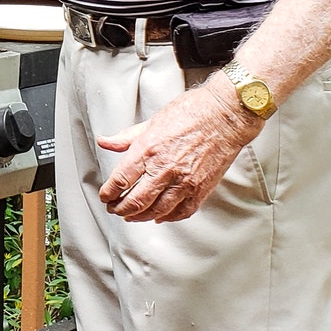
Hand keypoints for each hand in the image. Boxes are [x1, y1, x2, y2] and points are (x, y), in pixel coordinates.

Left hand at [96, 79, 263, 222]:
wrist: (225, 115)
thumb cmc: (192, 113)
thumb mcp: (151, 121)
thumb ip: (126, 137)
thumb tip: (105, 142)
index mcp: (148, 150)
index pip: (120, 180)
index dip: (108, 193)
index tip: (105, 196)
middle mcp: (164, 169)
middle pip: (135, 201)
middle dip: (120, 209)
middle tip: (115, 209)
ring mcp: (184, 182)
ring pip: (156, 211)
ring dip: (140, 217)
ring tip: (132, 216)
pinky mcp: (201, 189)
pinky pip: (181, 212)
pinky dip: (168, 218)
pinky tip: (160, 217)